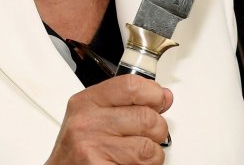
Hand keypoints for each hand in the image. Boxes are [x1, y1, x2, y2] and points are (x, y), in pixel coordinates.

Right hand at [46, 74, 172, 164]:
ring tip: (136, 154)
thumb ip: (128, 103)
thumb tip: (164, 97)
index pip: (131, 86)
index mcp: (86, 103)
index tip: (158, 102)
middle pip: (147, 118)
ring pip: (149, 148)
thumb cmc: (79, 149)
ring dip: (151, 155)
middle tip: (147, 136)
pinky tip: (129, 164)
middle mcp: (87, 124)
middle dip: (157, 130)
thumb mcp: (95, 116)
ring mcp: (93, 148)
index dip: (153, 94)